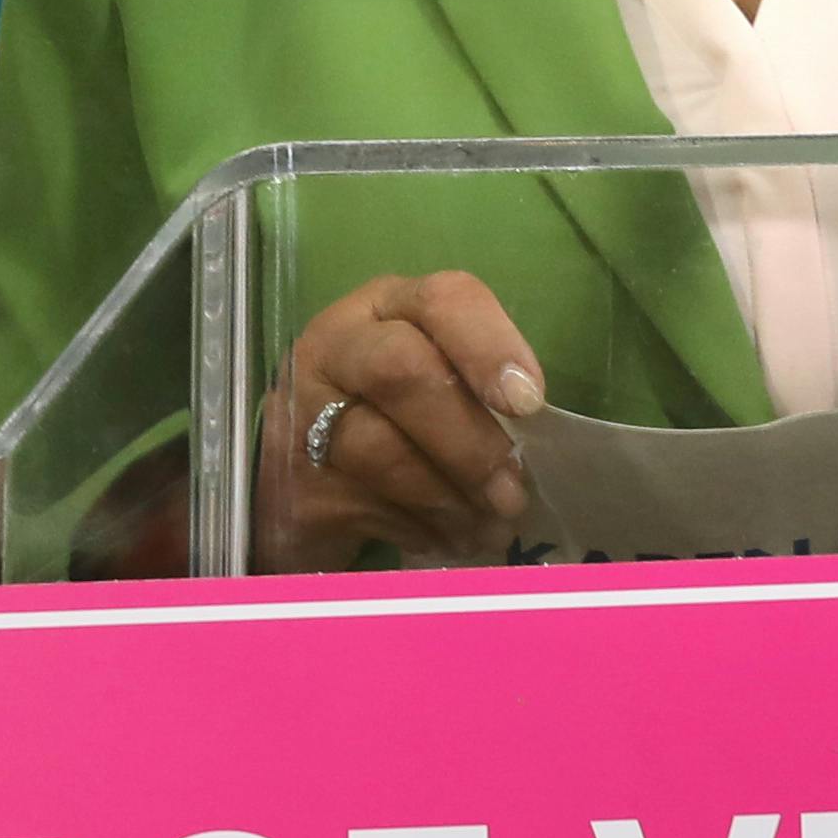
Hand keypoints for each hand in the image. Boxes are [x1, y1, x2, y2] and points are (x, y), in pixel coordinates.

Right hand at [262, 272, 536, 562]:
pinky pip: (368, 503)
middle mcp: (339, 347)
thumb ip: (476, 387)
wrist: (299, 471)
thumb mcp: (434, 375)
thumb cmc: (394, 415)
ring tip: (489, 527)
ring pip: (381, 448)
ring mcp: (306, 412)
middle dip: (469, 441)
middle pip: (401, 371)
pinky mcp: (298, 480)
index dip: (489, 347)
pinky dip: (422, 528)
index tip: (527, 402)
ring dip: (449, 497)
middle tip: (510, 491)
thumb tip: (539, 438)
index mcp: (388, 308)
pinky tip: (448, 538)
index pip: (442, 300)